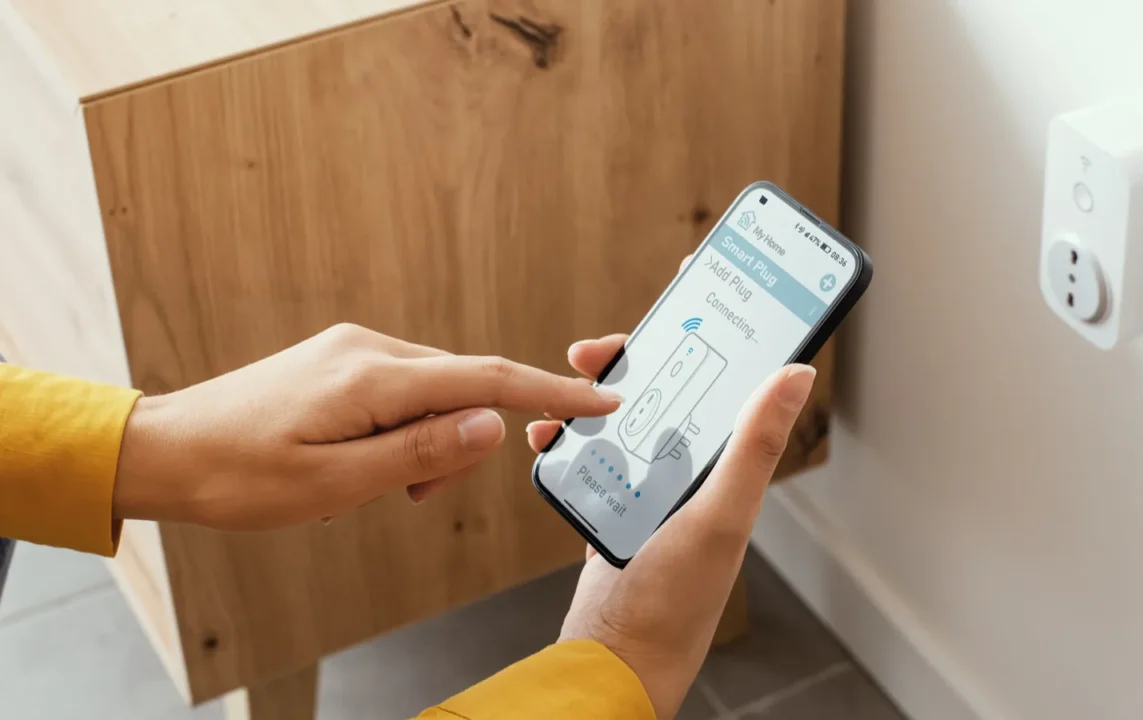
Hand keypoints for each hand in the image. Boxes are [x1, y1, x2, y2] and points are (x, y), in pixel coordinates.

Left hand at [114, 323, 621, 530]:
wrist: (167, 449)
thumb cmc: (239, 475)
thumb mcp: (336, 484)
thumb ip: (421, 454)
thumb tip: (492, 425)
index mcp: (374, 377)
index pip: (487, 379)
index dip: (551, 392)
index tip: (602, 400)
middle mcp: (370, 349)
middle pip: (462, 391)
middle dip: (460, 447)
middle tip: (412, 496)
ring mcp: (355, 350)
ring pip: (433, 395)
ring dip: (427, 445)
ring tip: (370, 485)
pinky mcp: (342, 360)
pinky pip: (402, 392)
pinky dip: (404, 432)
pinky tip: (361, 462)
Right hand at [527, 335, 815, 719]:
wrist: (614, 658)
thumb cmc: (675, 600)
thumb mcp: (720, 515)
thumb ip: (754, 446)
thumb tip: (797, 374)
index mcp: (729, 467)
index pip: (729, 381)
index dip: (715, 333)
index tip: (688, 288)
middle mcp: (694, 472)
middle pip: (668, 391)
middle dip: (633, 361)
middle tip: (597, 351)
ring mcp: (650, 488)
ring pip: (625, 418)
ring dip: (593, 397)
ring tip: (565, 388)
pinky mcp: (613, 506)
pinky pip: (591, 456)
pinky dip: (568, 440)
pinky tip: (548, 436)